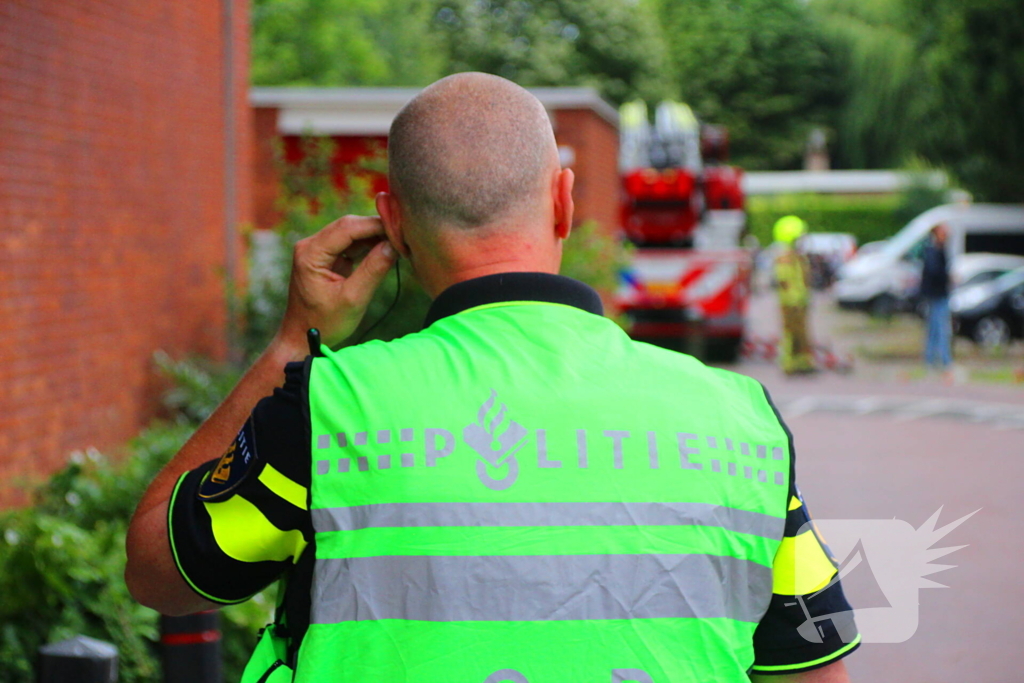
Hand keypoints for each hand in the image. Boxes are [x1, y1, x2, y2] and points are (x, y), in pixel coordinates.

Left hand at [274, 215, 397, 356]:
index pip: (347, 228)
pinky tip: (385, 251)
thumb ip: (373, 270)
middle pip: (349, 226)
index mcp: (310, 253)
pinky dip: (368, 246)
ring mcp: (317, 250)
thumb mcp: (353, 299)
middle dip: (376, 228)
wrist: (303, 338)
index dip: (375, 225)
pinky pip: (349, 244)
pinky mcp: (325, 257)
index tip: (400, 230)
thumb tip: (393, 246)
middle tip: (403, 236)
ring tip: (398, 244)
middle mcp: (310, 246)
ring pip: (351, 232)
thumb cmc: (324, 323)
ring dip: (374, 237)